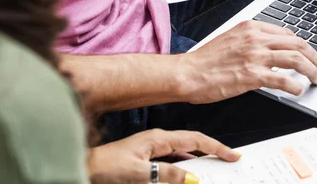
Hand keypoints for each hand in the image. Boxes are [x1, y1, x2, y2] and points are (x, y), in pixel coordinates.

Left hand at [88, 129, 240, 183]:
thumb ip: (167, 174)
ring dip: (196, 163)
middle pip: (192, 145)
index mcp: (158, 138)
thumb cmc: (105, 167)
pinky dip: (182, 169)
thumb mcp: (139, 173)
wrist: (84, 168)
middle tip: (226, 161)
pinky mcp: (146, 160)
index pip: (195, 139)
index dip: (216, 146)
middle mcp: (157, 141)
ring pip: (182, 155)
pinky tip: (185, 177)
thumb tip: (192, 178)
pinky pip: (171, 163)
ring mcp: (152, 150)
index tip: (232, 154)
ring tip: (209, 171)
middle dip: (210, 152)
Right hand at [179, 20, 316, 103]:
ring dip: (312, 70)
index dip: (303, 45)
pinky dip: (296, 85)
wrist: (187, 73)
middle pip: (298, 43)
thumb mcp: (232, 40)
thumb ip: (253, 42)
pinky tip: (298, 90)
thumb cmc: (205, 61)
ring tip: (316, 79)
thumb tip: (273, 52)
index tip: (308, 55)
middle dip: (315, 57)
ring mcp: (255, 55)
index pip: (288, 33)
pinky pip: (284, 79)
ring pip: (297, 58)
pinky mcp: (252, 75)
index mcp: (251, 27)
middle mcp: (256, 38)